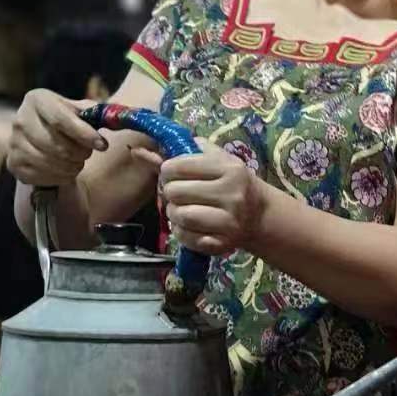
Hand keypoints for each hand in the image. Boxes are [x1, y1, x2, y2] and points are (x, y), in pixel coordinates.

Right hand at [6, 90, 107, 186]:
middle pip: (56, 144)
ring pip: (50, 162)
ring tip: (78, 161)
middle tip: (87, 153)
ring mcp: (13, 143)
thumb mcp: (82, 112)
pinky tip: (66, 170)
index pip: (61, 119)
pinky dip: (61, 176)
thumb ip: (98, 113)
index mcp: (37, 99)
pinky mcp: (14, 164)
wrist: (46, 139)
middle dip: (80, 153)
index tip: (102, 145)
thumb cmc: (69, 123)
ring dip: (72, 166)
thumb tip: (118, 117)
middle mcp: (20, 119)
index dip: (84, 134)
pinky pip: (43, 176)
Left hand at [138, 139, 268, 256]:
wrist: (259, 214)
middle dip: (171, 192)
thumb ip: (178, 155)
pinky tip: (190, 225)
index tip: (174, 175)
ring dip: (174, 212)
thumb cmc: (231, 182)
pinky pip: (185, 237)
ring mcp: (229, 221)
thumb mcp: (213, 161)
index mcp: (229, 169)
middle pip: (175, 192)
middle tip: (179, 194)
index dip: (168, 171)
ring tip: (183, 209)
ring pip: (179, 215)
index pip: (178, 166)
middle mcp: (232, 195)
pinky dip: (181, 231)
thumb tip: (136, 152)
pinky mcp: (222, 243)